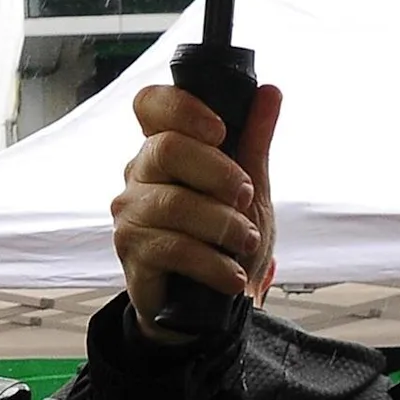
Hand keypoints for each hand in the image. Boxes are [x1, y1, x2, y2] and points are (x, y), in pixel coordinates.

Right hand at [113, 81, 281, 340]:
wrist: (210, 309)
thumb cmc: (224, 242)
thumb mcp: (251, 191)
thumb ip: (254, 142)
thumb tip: (270, 91)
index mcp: (165, 148)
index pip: (150, 103)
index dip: (183, 107)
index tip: (221, 131)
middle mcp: (139, 173)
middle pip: (168, 148)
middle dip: (220, 174)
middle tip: (246, 198)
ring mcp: (130, 211)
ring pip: (174, 202)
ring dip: (223, 225)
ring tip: (246, 243)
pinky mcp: (130, 250)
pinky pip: (173, 246)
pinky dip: (212, 263)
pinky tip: (230, 277)